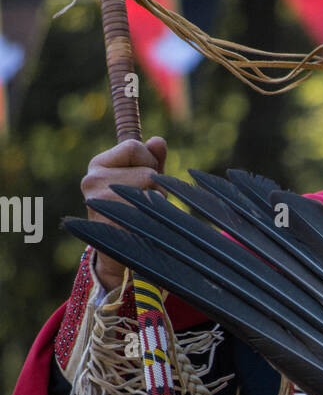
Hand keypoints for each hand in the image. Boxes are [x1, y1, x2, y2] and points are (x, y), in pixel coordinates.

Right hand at [81, 136, 166, 289]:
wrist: (116, 253)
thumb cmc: (132, 209)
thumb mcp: (142, 179)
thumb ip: (152, 159)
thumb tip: (159, 141)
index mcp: (97, 165)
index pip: (133, 147)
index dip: (149, 160)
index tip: (146, 177)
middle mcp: (92, 181)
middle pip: (147, 172)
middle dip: (157, 187)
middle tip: (144, 203)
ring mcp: (99, 204)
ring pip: (151, 193)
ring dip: (158, 205)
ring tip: (143, 215)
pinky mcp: (110, 224)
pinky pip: (150, 215)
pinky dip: (156, 221)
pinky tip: (144, 228)